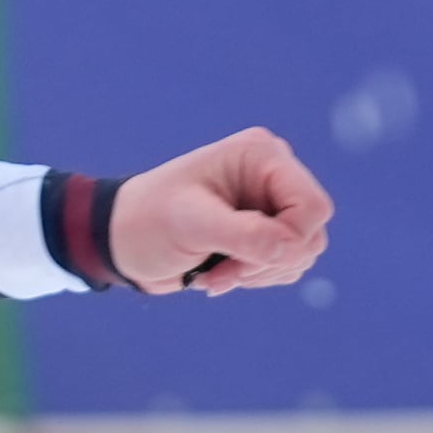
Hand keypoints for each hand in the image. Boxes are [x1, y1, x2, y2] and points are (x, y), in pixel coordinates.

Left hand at [107, 127, 332, 295]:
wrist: (119, 241)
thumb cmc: (146, 222)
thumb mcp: (191, 225)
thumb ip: (244, 235)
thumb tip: (294, 249)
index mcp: (261, 155)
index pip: (313, 207)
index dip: (289, 241)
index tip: (241, 258)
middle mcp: (273, 175)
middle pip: (311, 234)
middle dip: (267, 261)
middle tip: (221, 271)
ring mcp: (270, 204)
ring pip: (301, 254)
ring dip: (257, 274)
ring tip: (212, 273)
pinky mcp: (264, 231)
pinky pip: (287, 265)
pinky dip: (255, 277)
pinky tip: (217, 273)